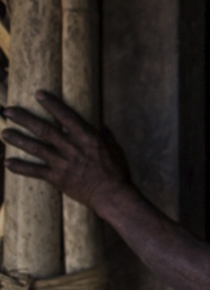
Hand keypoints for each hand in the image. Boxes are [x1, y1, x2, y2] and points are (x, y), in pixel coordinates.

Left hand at [2, 91, 131, 209]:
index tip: (38, 94)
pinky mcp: (58, 178)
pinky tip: (7, 162)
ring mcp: (63, 163)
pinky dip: (21, 167)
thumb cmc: (117, 171)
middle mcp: (72, 147)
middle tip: (9, 111)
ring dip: (18, 140)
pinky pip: (35, 171)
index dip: (52, 104)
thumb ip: (106, 136)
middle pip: (44, 129)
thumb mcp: (115, 149)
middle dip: (25, 119)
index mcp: (88, 137)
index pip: (67, 116)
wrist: (112, 195)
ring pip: (36, 148)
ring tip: (4, 133)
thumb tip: (102, 126)